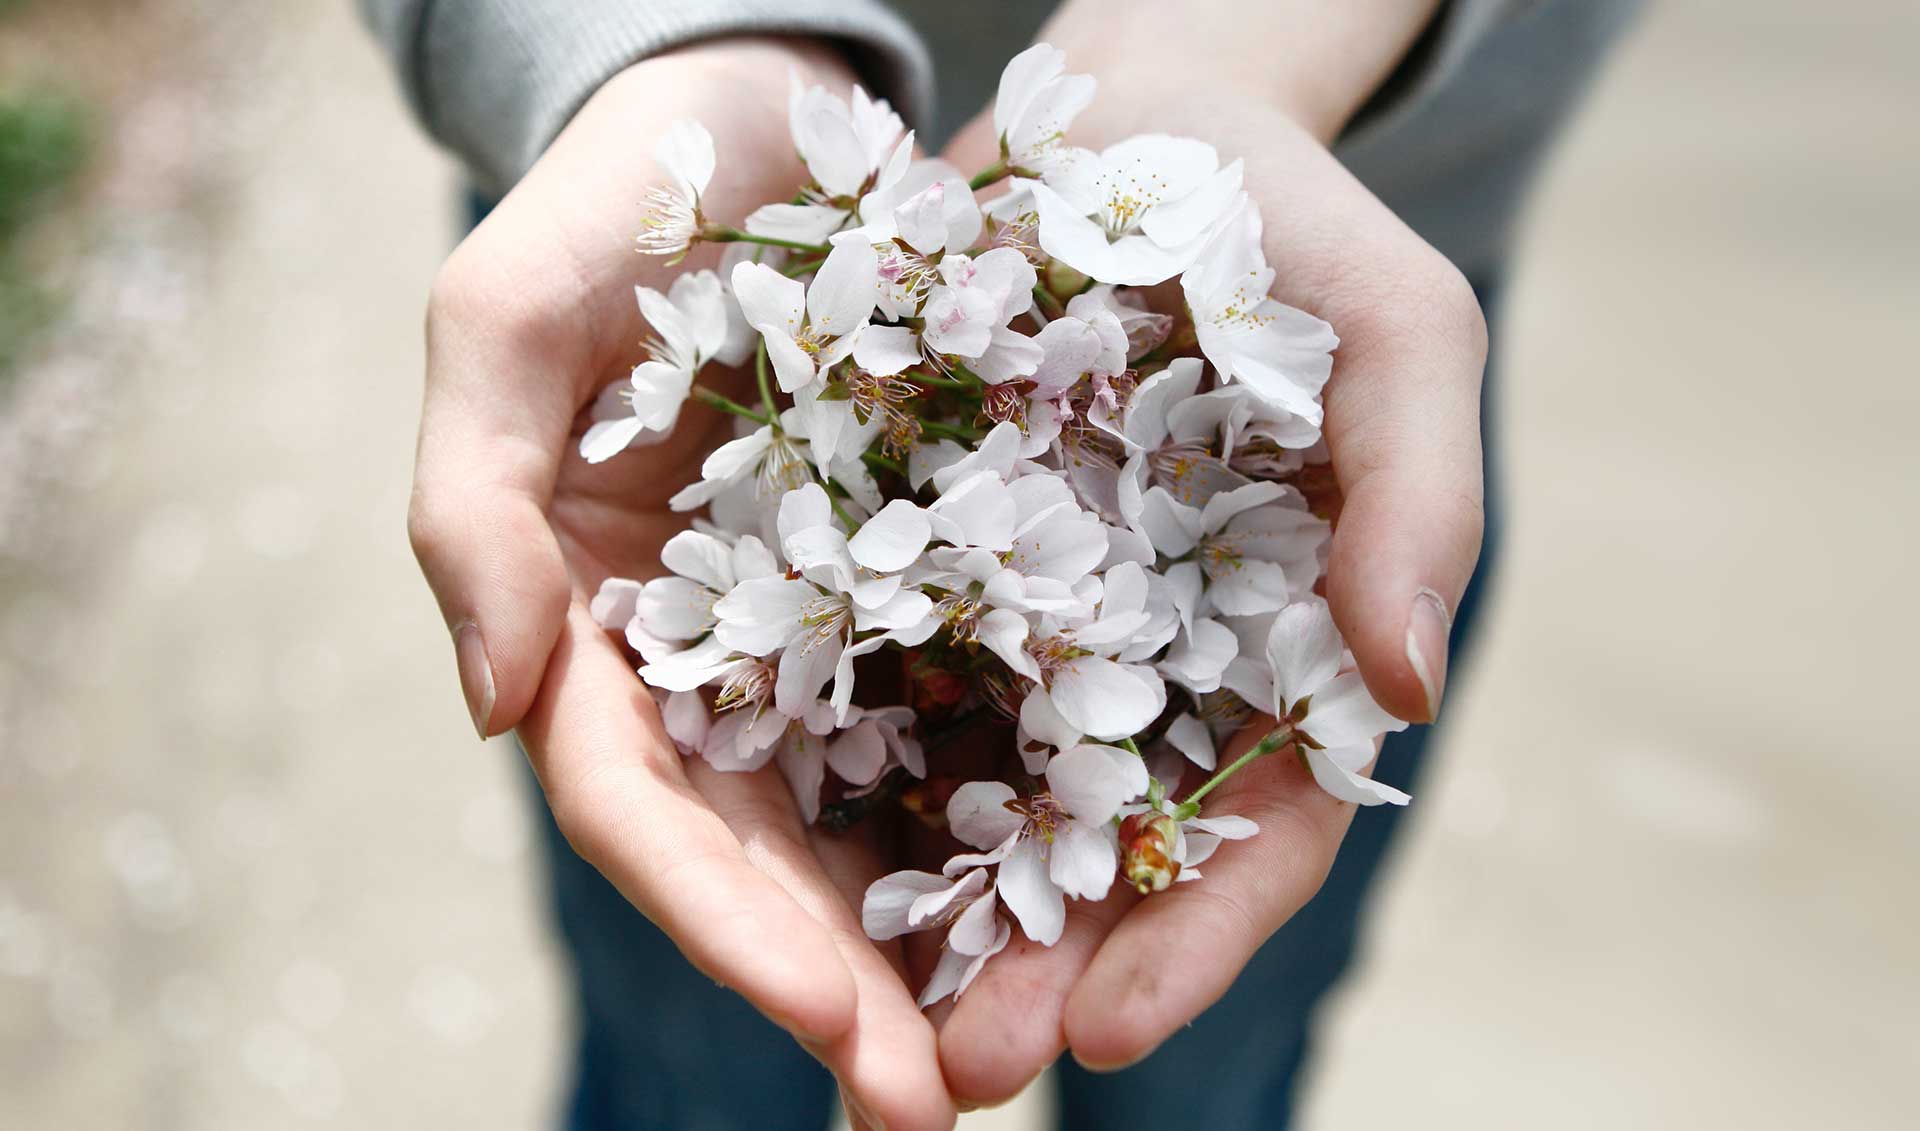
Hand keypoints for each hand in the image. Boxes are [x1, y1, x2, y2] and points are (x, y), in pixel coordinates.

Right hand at [406, 40, 955, 1130]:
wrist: (760, 113)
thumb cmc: (616, 204)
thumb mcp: (506, 316)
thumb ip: (471, 502)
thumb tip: (496, 705)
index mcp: (595, 626)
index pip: (648, 814)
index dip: (729, 929)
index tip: (836, 1026)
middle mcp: (712, 658)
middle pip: (770, 857)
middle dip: (850, 987)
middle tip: (955, 1102)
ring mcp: (825, 629)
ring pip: (877, 815)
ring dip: (946, 942)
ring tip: (1038, 1045)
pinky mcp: (931, 578)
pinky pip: (978, 705)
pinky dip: (1022, 803)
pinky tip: (1097, 886)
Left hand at [926, 8, 1486, 1102]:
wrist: (1129, 119)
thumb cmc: (1291, 229)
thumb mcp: (1396, 332)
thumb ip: (1419, 498)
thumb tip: (1413, 683)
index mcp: (1278, 649)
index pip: (1255, 829)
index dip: (1192, 935)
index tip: (1107, 1030)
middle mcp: (1148, 661)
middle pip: (1098, 852)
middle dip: (1034, 971)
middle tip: (953, 1076)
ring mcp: (1029, 617)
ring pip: (975, 798)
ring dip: (917, 918)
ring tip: (848, 1017)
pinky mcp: (917, 552)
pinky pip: (871, 672)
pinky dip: (829, 767)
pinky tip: (763, 843)